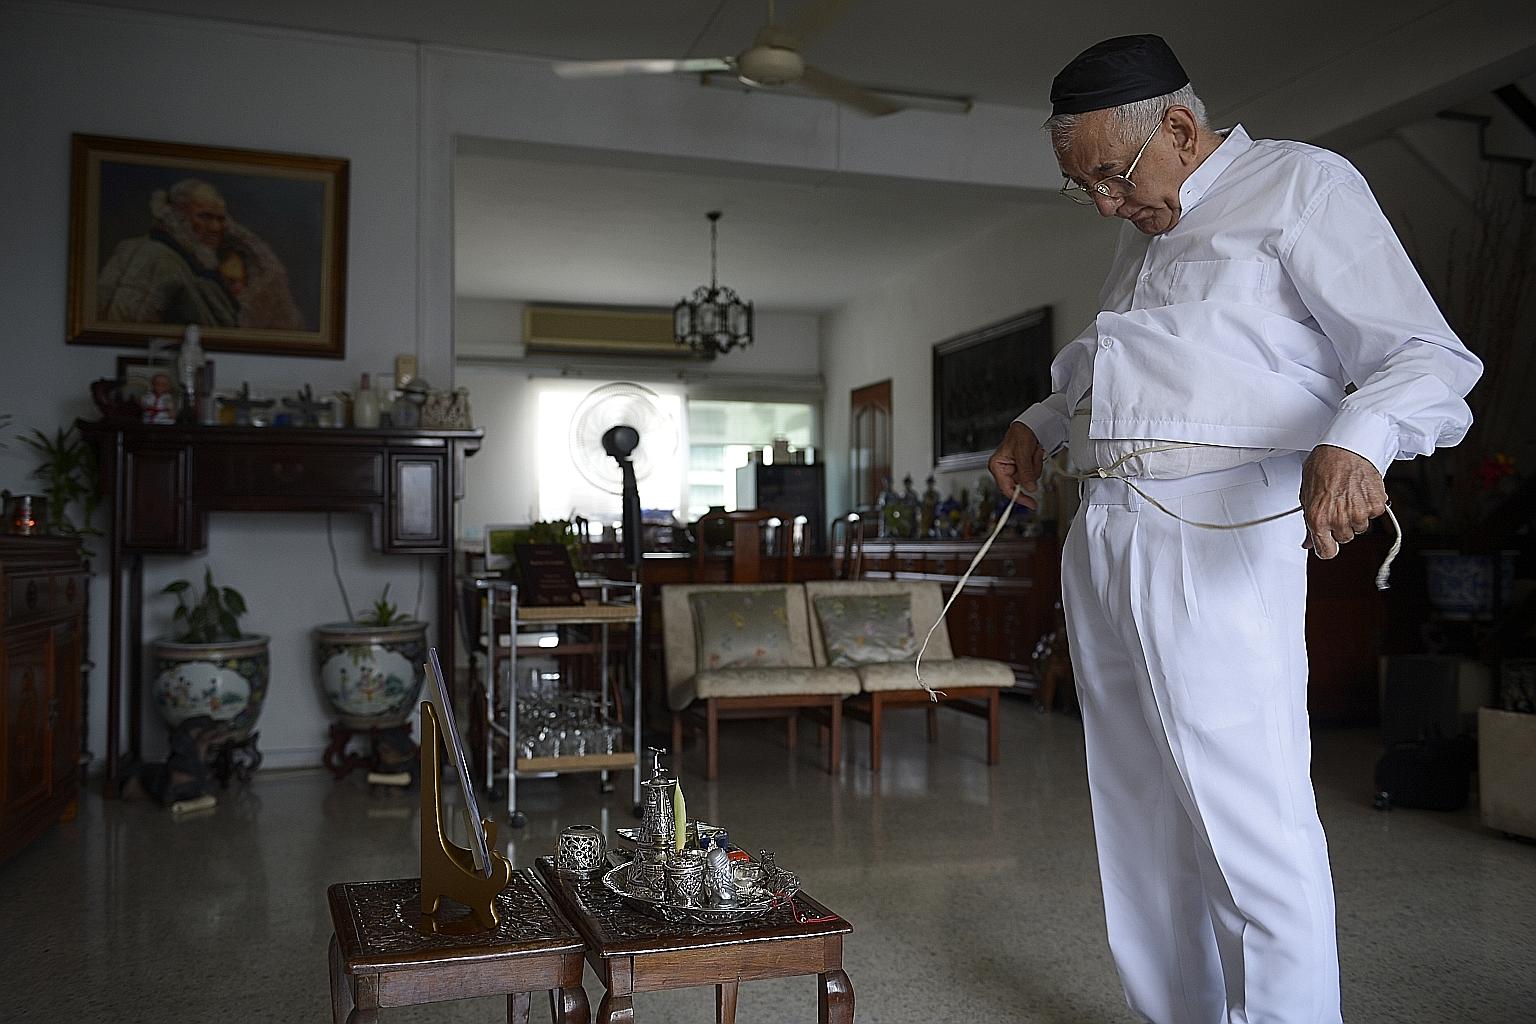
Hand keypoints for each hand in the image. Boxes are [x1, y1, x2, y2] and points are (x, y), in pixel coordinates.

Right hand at [987, 422, 1043, 509]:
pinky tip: (1034, 453)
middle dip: (1030, 471)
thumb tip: (1029, 488)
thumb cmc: (1020, 433)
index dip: (1019, 497)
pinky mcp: (1023, 468)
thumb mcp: (1022, 452)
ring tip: (1033, 452)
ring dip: (1035, 466)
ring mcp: (1014, 469)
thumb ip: (1025, 472)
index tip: (1030, 503)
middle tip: (1032, 457)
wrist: (1030, 425)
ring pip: (1029, 479)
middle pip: (1020, 484)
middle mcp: (1004, 469)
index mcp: (997, 466)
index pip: (1007, 488)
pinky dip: (1037, 464)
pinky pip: (1033, 474)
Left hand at [1301, 444, 1387, 558]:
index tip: (1327, 543)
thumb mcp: (1307, 496)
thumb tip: (1308, 541)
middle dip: (1340, 526)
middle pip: (1344, 538)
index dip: (1326, 547)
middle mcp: (1339, 519)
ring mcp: (1360, 513)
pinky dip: (1369, 506)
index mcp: (1318, 519)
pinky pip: (1373, 515)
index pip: (1326, 552)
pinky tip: (1360, 492)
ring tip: (1348, 496)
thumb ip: (1309, 522)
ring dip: (1355, 517)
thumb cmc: (1323, 466)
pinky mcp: (1376, 505)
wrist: (1345, 448)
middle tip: (1336, 506)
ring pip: (1359, 528)